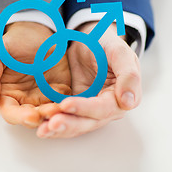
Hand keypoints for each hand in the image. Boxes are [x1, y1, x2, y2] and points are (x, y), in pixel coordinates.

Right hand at [0, 22, 70, 127]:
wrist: (35, 33)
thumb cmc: (14, 43)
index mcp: (7, 94)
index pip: (11, 113)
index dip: (20, 117)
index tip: (31, 116)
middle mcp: (25, 100)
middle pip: (32, 117)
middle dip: (42, 118)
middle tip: (51, 113)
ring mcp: (44, 97)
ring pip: (49, 113)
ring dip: (56, 114)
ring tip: (63, 109)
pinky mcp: (59, 91)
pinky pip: (64, 102)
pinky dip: (68, 104)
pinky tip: (73, 102)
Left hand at [36, 22, 141, 137]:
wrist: (89, 41)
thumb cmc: (106, 44)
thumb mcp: (119, 52)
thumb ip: (128, 75)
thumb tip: (129, 102)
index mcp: (120, 96)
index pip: (104, 108)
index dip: (86, 108)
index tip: (66, 104)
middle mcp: (106, 108)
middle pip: (88, 121)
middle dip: (70, 124)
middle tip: (51, 124)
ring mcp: (89, 109)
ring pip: (76, 124)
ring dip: (60, 128)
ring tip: (43, 130)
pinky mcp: (75, 106)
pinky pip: (66, 117)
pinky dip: (54, 121)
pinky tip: (42, 126)